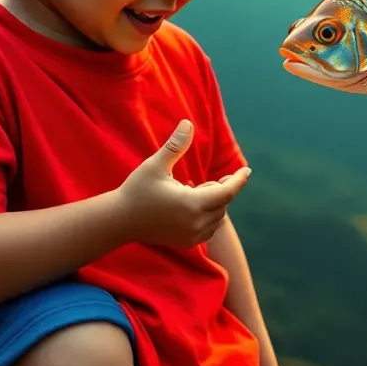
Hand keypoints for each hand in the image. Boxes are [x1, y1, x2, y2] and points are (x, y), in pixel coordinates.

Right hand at [117, 120, 251, 247]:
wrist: (119, 221)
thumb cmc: (137, 189)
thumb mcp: (156, 165)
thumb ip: (175, 146)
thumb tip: (188, 123)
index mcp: (191, 204)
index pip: (226, 192)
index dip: (238, 180)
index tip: (247, 170)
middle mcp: (194, 224)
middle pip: (222, 204)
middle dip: (219, 189)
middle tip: (205, 180)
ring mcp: (191, 236)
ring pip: (217, 217)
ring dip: (213, 203)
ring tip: (194, 191)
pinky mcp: (186, 243)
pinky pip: (209, 229)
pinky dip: (208, 216)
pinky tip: (191, 206)